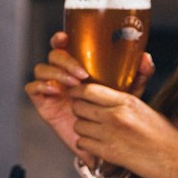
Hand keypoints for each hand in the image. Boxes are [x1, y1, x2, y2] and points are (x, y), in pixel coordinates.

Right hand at [26, 32, 155, 154]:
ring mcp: (51, 87)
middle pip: (53, 55)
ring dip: (56, 73)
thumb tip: (145, 58)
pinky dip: (42, 86)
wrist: (103, 141)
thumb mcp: (129, 92)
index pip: (64, 44)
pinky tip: (57, 92)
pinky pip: (32, 88)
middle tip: (82, 74)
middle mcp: (63, 73)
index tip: (67, 37)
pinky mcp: (43, 102)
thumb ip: (138, 74)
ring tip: (74, 85)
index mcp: (78, 65)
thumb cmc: (112, 112)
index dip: (61, 38)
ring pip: (41, 69)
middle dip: (65, 60)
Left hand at [66, 80, 177, 177]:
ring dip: (83, 130)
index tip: (76, 95)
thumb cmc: (166, 137)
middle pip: (79, 107)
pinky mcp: (108, 153)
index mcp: (127, 101)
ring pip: (78, 126)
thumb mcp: (145, 110)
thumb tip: (106, 101)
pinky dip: (86, 146)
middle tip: (86, 117)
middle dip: (80, 112)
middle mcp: (116, 115)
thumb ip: (123, 104)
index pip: (89, 90)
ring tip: (94, 134)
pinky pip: (83, 144)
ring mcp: (110, 134)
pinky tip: (96, 146)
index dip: (78, 92)